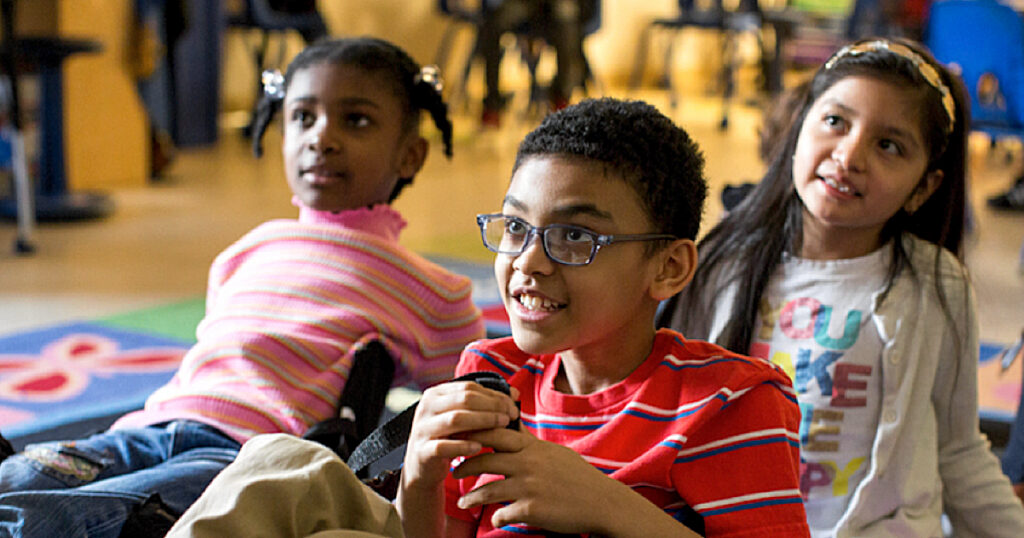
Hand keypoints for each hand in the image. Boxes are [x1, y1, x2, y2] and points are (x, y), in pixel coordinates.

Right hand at [401, 381, 519, 489]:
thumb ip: (487, 404)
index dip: (494, 395)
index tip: (513, 406)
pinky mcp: (422, 451)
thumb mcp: (465, 418)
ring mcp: (422, 429)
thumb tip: (515, 393)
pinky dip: (463, 446)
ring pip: (455, 419)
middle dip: (492, 407)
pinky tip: (479, 448)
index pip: (469, 388)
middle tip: (511, 416)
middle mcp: (426, 408)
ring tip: (502, 426)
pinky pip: (443, 446)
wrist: (423, 467)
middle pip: (464, 400)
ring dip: (483, 421)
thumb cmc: (449, 437)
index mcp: (436, 394)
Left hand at [452, 428, 626, 534]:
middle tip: (454, 471)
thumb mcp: (552, 451)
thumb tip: (511, 422)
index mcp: (532, 447)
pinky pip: (504, 514)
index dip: (473, 435)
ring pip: (489, 490)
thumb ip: (528, 440)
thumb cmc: (576, 476)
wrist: (601, 501)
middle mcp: (528, 463)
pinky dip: (497, 518)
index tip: (459, 440)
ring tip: (462, 503)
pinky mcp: (533, 510)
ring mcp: (530, 487)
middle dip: (464, 466)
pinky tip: (495, 519)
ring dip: (472, 498)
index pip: (495, 433)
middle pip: (486, 460)